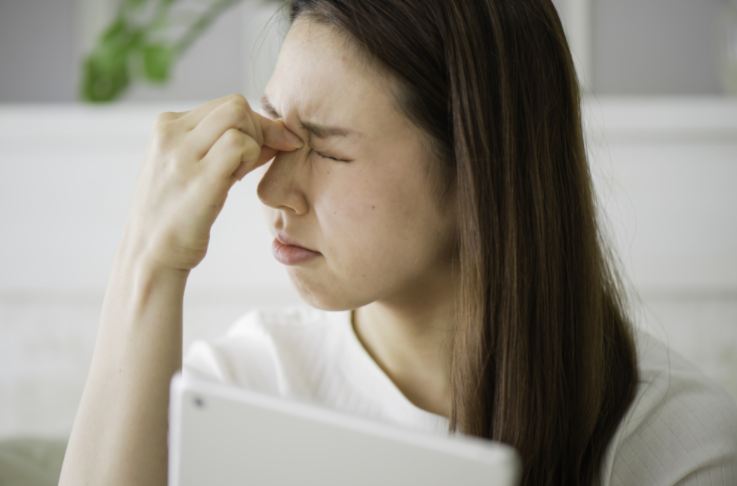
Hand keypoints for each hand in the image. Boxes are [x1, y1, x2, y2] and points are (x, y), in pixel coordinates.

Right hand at [120, 94, 302, 271]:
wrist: (151, 256)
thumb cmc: (178, 217)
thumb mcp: (195, 171)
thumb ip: (226, 147)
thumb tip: (275, 132)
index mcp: (166, 127)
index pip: (223, 105)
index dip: (253, 124)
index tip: (264, 148)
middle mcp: (170, 134)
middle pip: (234, 105)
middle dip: (260, 129)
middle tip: (260, 160)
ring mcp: (182, 155)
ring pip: (238, 117)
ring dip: (255, 143)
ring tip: (242, 174)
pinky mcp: (198, 179)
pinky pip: (239, 145)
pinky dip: (252, 157)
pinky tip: (240, 181)